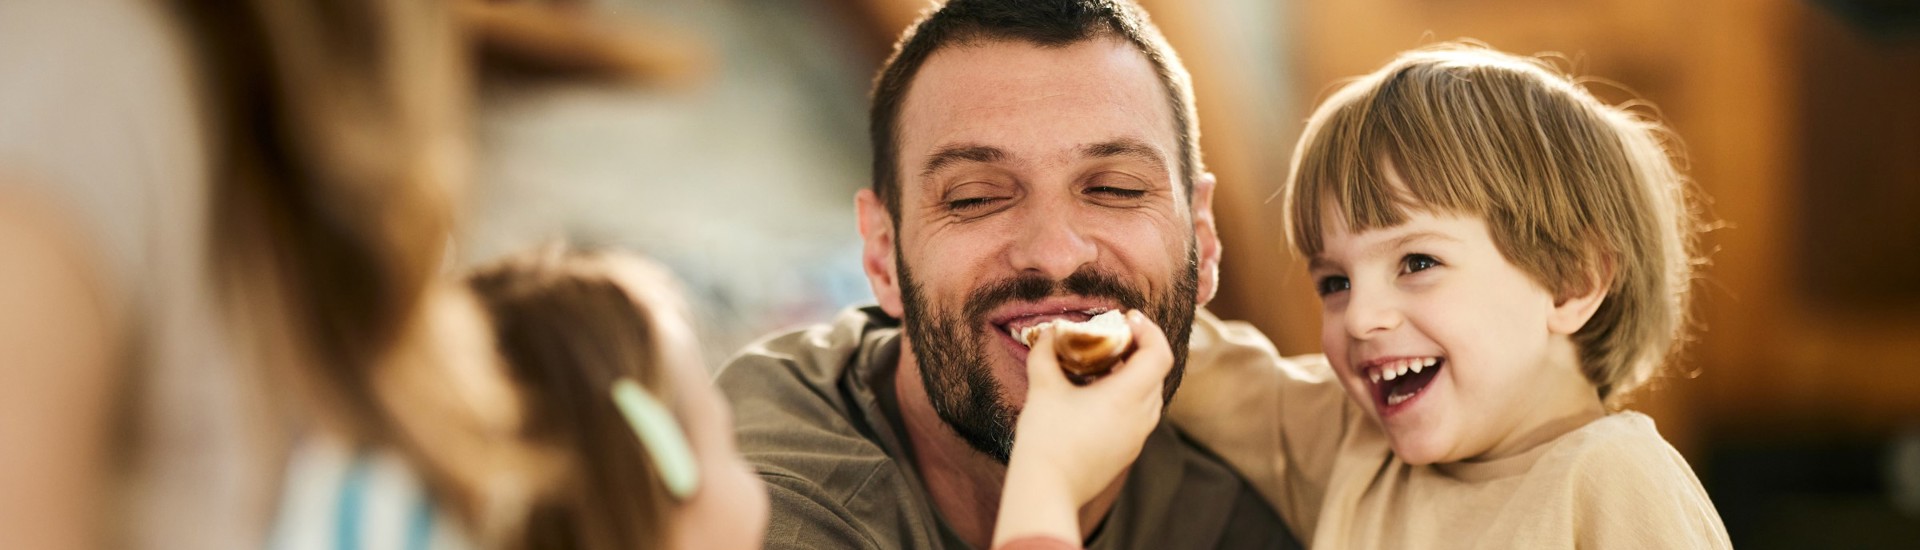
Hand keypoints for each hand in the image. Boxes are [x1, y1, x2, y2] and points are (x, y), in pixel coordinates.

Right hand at [991, 311, 1172, 547]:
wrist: (1047, 489)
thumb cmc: (1047, 438)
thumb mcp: (1042, 388)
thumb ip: (1045, 354)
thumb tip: (1047, 334)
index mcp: (1128, 396)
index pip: (1160, 354)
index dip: (1149, 331)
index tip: (1127, 320)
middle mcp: (1141, 417)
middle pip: (1157, 373)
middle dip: (1139, 350)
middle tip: (1113, 338)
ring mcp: (1137, 438)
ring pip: (1150, 397)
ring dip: (1135, 376)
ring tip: (1104, 368)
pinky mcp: (1127, 453)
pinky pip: (1139, 417)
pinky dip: (1128, 399)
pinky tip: (1098, 399)